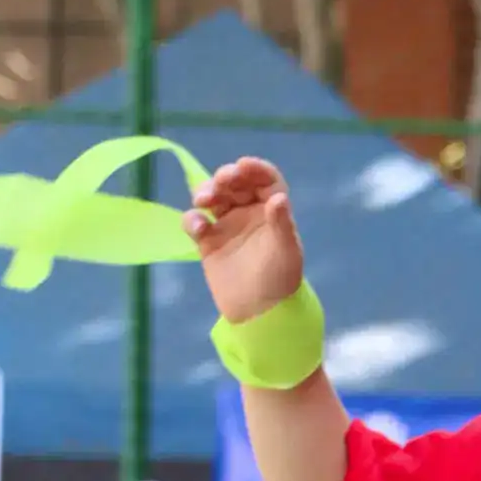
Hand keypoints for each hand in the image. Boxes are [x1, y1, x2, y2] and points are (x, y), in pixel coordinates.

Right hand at [183, 157, 305, 324]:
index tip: (243, 166)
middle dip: (226, 177)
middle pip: (235, 183)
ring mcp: (227, 224)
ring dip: (205, 191)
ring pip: (213, 197)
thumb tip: (279, 198)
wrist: (259, 314)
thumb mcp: (287, 252)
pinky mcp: (208, 241)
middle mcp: (250, 213)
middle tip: (221, 182)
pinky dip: (193, 219)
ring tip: (203, 200)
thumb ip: (282, 224)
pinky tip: (200, 228)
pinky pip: (195, 221)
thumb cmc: (280, 282)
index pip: (265, 180)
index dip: (255, 169)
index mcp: (273, 211)